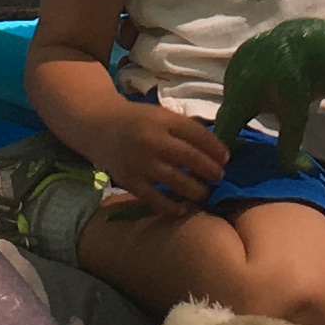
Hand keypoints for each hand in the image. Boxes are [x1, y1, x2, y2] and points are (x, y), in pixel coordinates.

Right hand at [79, 98, 229, 220]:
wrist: (98, 126)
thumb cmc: (137, 121)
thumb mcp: (161, 115)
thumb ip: (185, 128)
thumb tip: (217, 147)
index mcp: (163, 120)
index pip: (197, 134)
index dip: (215, 148)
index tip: (226, 158)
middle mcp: (152, 140)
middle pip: (191, 158)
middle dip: (211, 170)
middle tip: (219, 178)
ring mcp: (141, 162)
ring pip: (177, 181)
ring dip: (197, 190)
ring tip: (204, 193)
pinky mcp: (130, 181)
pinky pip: (156, 199)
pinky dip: (172, 206)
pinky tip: (182, 208)